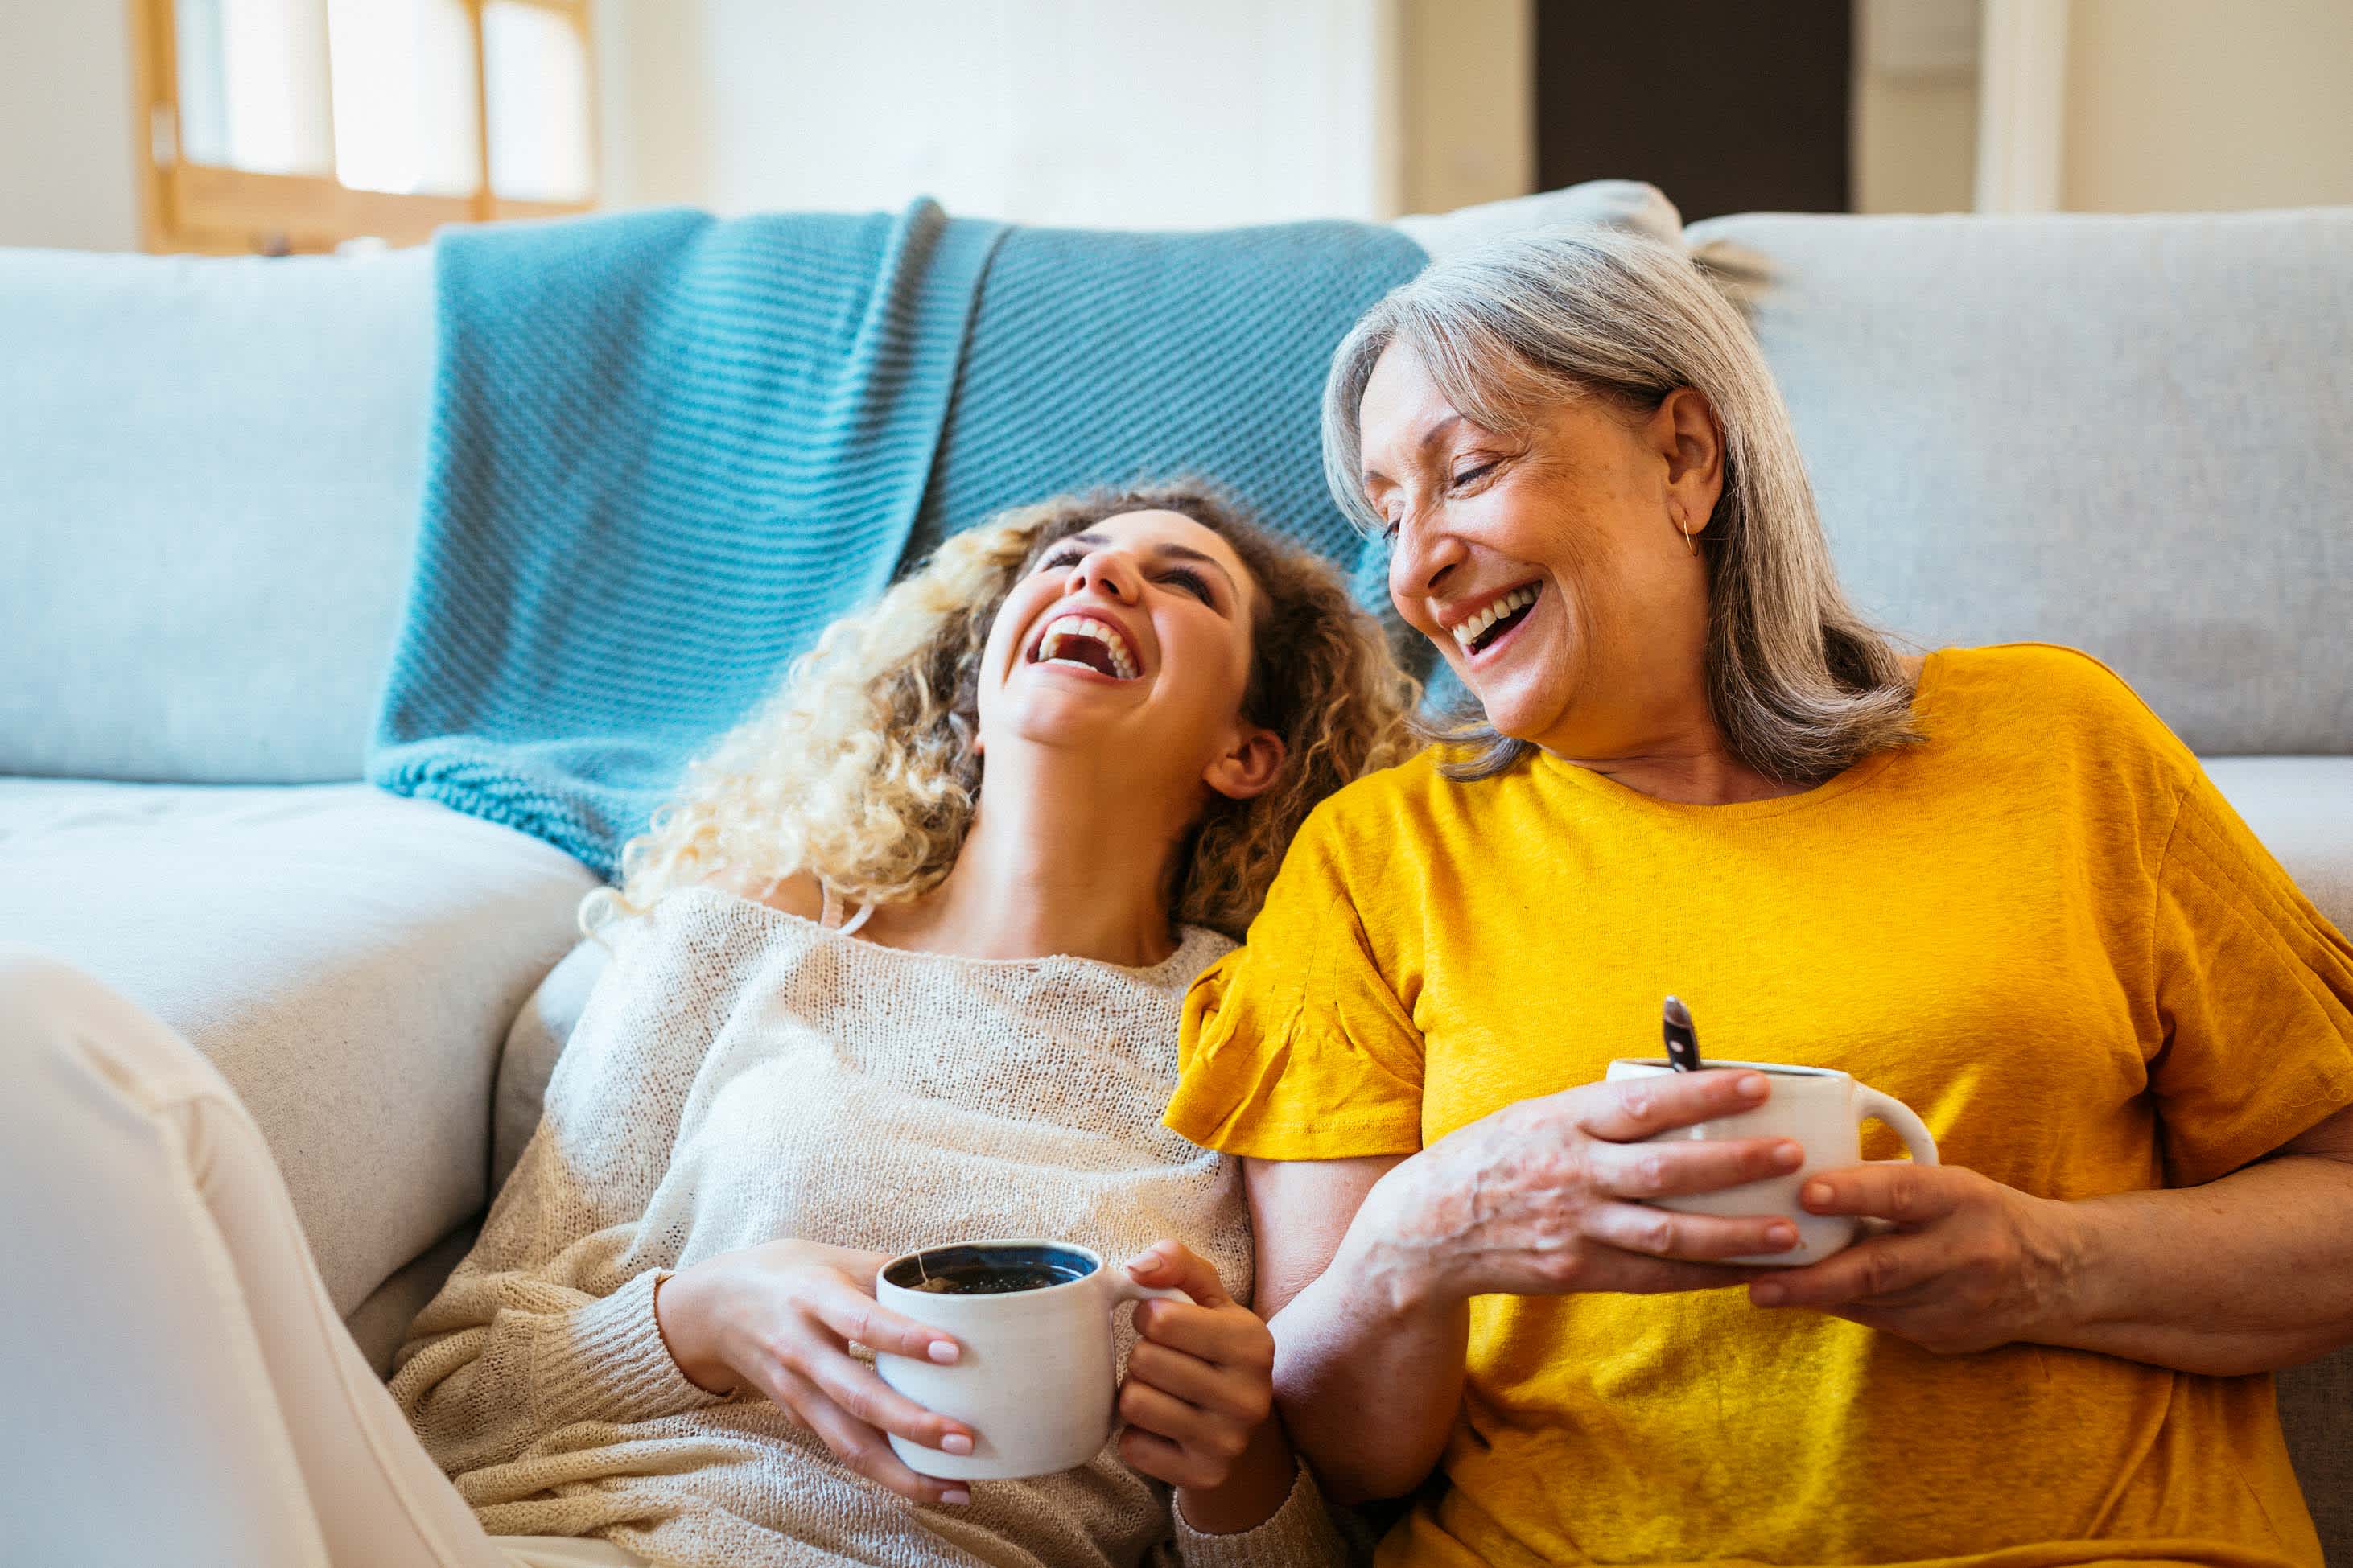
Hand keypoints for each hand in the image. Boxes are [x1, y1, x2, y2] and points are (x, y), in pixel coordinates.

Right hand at [654, 1239, 976, 1505]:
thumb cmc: (787, 1274)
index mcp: (813, 1297)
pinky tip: (928, 1483)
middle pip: (857, 1397)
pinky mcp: (797, 1418)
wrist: (715, 1307)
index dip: (904, 1338)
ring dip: (904, 1472)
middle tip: (965, 1440)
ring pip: (848, 1444)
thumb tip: (955, 1286)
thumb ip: (890, 1272)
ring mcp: (796, 1392)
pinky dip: (886, 1471)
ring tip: (957, 1487)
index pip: (860, 1322)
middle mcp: (801, 1349)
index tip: (953, 1351)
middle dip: (913, 1425)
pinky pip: (844, 1449)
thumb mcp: (833, 1257)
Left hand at [1115, 1241, 1276, 1491]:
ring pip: (1134, 1403)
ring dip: (1136, 1393)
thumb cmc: (1214, 1349)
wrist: (1242, 1429)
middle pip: (1143, 1360)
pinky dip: (1137, 1434)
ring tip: (1162, 1391)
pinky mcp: (1203, 1476)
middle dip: (1143, 1356)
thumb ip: (1177, 1263)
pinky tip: (1162, 1427)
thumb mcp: (1208, 1299)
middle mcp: (1249, 1396)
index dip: (1149, 1315)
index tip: (1165, 1324)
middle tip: (1166, 1363)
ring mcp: (1229, 1442)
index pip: (1158, 1317)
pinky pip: (1132, 1446)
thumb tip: (1136, 1267)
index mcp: (1253, 1342)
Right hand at [1351, 1068, 1806, 1307]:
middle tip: (1791, 1156)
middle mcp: (1571, 1172)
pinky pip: (1652, 1275)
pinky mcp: (1577, 1270)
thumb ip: (1598, 1112)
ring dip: (1733, 1233)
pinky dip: (1702, 1274)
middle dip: (1735, 1163)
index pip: (1642, 1102)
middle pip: (1666, 1168)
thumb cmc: (1491, 1159)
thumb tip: (1678, 1094)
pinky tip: (1744, 1271)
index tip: (1758, 1085)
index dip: (1703, 1094)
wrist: (1426, 1229)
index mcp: (1562, 1121)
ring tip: (1787, 1230)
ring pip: (1668, 1230)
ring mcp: (1575, 1226)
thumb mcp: (1536, 1116)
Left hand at [1746, 1162, 2075, 1353]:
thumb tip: (1801, 1183)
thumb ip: (1887, 1187)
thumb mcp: (1948, 1185)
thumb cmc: (1979, 1213)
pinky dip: (1837, 1307)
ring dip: (1812, 1296)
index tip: (1806, 1193)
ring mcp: (1955, 1302)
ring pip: (1871, 1301)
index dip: (1854, 1192)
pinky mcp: (1944, 1336)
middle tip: (1757, 1282)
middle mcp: (1963, 1252)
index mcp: (1963, 1199)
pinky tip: (1802, 1298)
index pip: (1904, 1192)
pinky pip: (1879, 1321)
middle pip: (1880, 1267)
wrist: (2057, 1274)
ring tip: (1757, 1288)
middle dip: (1813, 1277)